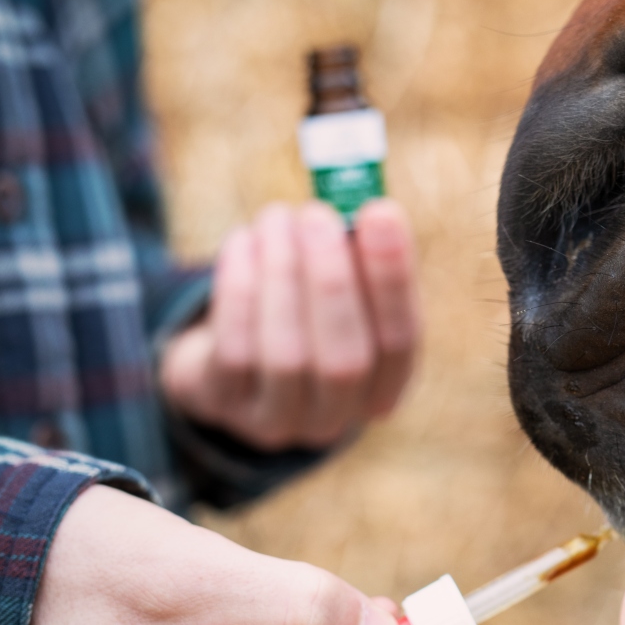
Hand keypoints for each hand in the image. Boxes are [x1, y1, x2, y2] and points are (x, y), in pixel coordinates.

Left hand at [160, 199, 419, 450]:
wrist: (227, 363)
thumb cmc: (301, 311)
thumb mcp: (338, 291)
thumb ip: (357, 257)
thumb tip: (360, 204)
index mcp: (383, 387)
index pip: (400, 341)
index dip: (392, 278)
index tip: (381, 211)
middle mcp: (336, 417)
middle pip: (344, 361)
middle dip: (331, 281)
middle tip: (317, 215)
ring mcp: (278, 421)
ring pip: (285, 355)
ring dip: (281, 275)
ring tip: (276, 217)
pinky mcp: (224, 406)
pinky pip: (234, 350)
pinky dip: (238, 288)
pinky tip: (243, 242)